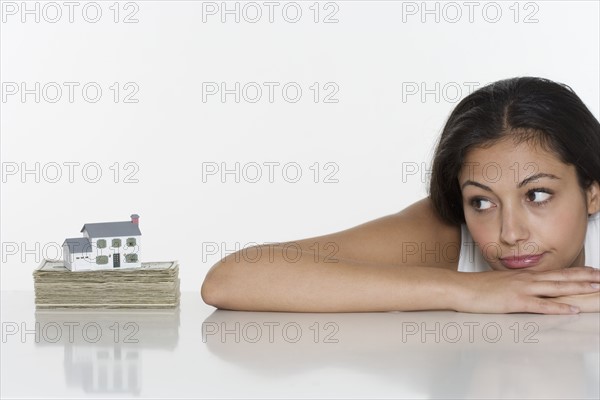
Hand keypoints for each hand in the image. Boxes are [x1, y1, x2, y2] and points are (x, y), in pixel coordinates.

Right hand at [456, 266, 599, 313]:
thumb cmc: (475, 288)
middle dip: (585, 277)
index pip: (555, 272)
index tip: (592, 272)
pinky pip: (542, 305)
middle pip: (561, 277)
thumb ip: (515, 285)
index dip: (575, 272)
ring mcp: (522, 289)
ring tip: (596, 288)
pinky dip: (559, 308)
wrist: (460, 288)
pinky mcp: (515, 302)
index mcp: (523, 276)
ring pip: (556, 287)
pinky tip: (572, 310)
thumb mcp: (499, 283)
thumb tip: (525, 290)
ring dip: (578, 287)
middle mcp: (526, 279)